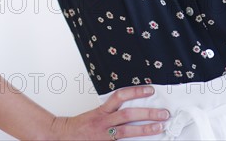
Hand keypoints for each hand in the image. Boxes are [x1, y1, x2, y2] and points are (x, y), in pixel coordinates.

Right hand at [47, 86, 168, 139]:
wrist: (62, 137)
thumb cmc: (79, 126)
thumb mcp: (95, 113)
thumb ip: (111, 110)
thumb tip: (130, 105)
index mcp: (102, 111)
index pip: (120, 96)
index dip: (136, 91)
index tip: (150, 89)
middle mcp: (104, 122)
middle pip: (129, 115)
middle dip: (148, 113)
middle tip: (163, 113)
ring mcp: (105, 135)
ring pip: (128, 131)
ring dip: (146, 129)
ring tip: (159, 126)